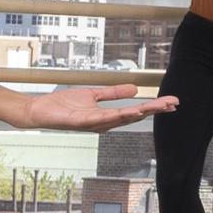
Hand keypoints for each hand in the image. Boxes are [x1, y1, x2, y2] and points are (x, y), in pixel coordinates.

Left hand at [18, 82, 171, 130]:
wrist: (39, 110)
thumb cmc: (63, 104)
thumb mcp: (93, 95)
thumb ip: (113, 93)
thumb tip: (135, 88)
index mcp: (108, 116)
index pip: (136, 111)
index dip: (154, 107)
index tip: (172, 102)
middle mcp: (104, 123)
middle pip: (134, 116)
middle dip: (154, 110)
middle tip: (174, 104)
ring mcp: (94, 124)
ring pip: (122, 118)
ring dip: (142, 112)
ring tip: (158, 107)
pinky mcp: (82, 121)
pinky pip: (104, 118)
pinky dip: (119, 115)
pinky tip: (132, 111)